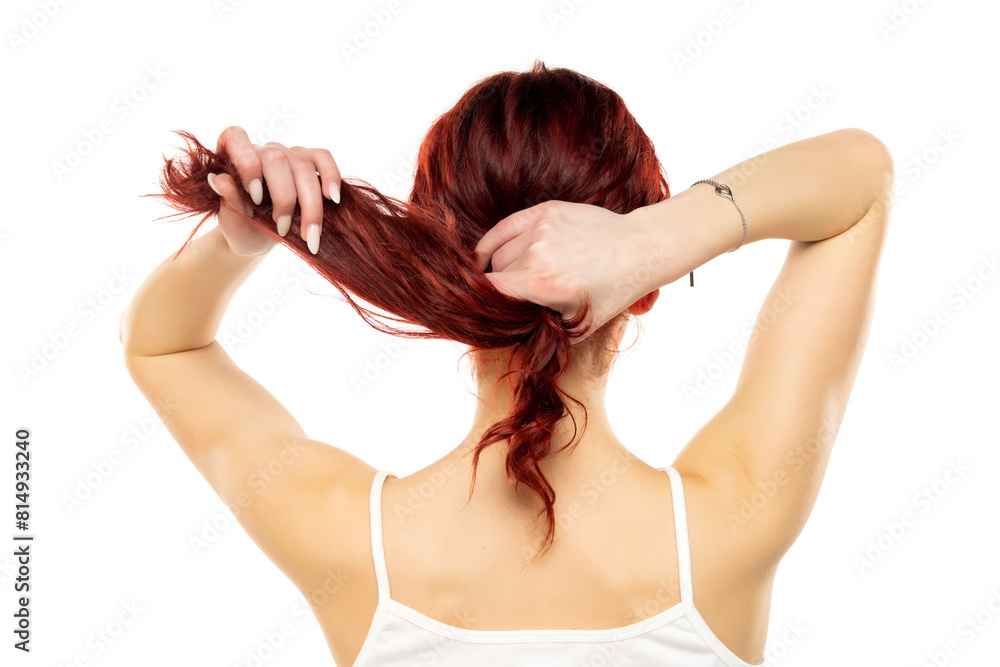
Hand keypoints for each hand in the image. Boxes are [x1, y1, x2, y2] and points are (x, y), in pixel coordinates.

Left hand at [207, 126, 341, 255]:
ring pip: (304, 165)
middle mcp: (261, 149)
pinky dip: (331, 177)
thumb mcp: (231, 221)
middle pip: (277, 159)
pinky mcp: (310, 162)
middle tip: (282, 230)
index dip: (247, 164)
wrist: (258, 238)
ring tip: (310, 234)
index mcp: (232, 156)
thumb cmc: (241, 226)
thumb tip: (221, 180)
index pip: (237, 139)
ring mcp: (288, 153)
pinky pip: (323, 159)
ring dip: (310, 204)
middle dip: (284, 198)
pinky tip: (333, 198)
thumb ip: (228, 200)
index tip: (256, 197)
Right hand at [474, 200, 673, 343]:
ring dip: (502, 268)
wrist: (639, 249)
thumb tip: (508, 334)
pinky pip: (505, 228)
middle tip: (516, 300)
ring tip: (518, 279)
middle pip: (495, 274)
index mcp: (542, 283)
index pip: (490, 293)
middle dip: (501, 289)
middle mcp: (537, 253)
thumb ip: (539, 330)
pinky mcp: (546, 211)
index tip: (480, 314)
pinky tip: (484, 254)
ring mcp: (541, 228)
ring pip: (500, 253)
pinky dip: (492, 242)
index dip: (481, 305)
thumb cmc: (612, 291)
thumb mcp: (578, 325)